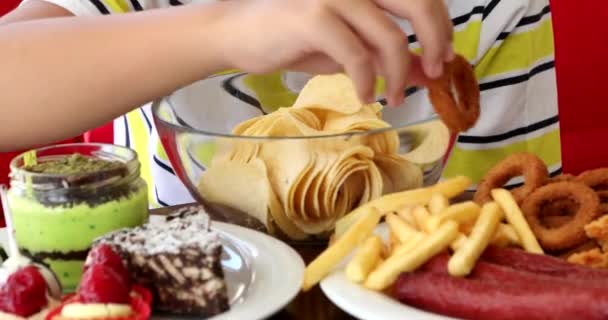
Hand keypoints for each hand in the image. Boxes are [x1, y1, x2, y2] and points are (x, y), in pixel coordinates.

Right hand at [213, 0, 452, 105]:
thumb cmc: (294, 37)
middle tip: (435, 72)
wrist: (239, 33)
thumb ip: (386, 53)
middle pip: (418, 2)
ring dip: (399, 74)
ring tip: (393, 98)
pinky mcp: (313, 17)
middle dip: (436, 41)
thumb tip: (426, 70)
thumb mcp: (349, 46)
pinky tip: (364, 96)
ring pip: (389, 36)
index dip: (441, 25)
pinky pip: (356, 55)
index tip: (443, 58)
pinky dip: (367, 81)